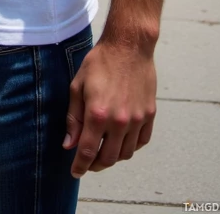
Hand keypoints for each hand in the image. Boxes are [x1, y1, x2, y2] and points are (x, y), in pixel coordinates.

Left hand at [64, 38, 156, 175]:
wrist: (129, 46)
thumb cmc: (99, 63)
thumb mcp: (77, 86)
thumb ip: (73, 118)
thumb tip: (69, 144)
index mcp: (98, 114)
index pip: (88, 151)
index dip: (80, 166)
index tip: (75, 173)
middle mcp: (119, 121)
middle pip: (108, 158)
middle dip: (96, 165)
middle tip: (88, 163)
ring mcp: (137, 119)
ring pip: (126, 153)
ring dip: (113, 157)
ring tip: (104, 151)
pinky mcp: (150, 115)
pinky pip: (141, 142)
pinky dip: (131, 147)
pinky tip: (121, 141)